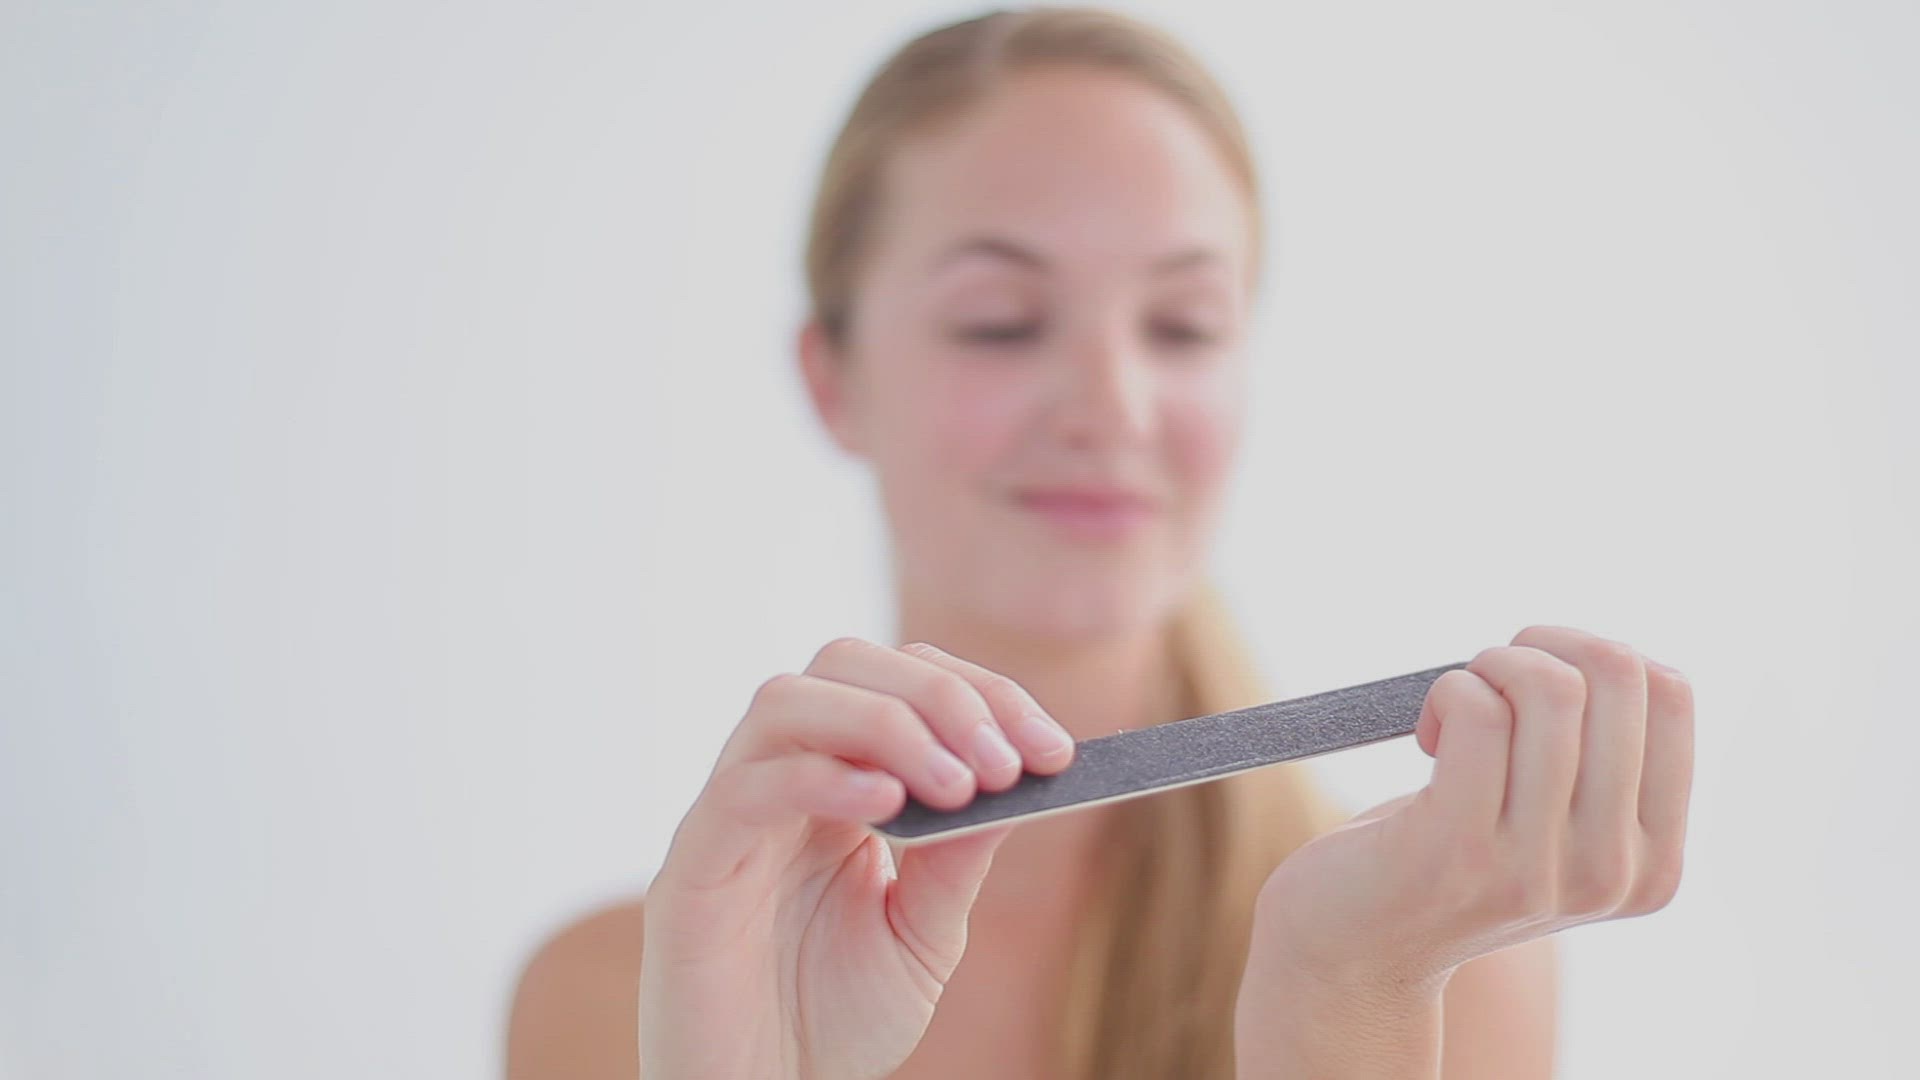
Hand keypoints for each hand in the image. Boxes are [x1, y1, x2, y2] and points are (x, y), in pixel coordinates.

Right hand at [638, 637, 1074, 1079]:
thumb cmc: (830, 1021)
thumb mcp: (923, 936)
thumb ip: (957, 859)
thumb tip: (1015, 777)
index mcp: (836, 783)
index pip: (901, 682)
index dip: (981, 696)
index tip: (1053, 751)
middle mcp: (778, 778)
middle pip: (842, 664)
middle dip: (938, 697)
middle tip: (1003, 765)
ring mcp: (729, 815)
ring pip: (786, 701)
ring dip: (886, 723)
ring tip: (956, 785)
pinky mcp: (691, 869)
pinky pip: (742, 789)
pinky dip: (817, 777)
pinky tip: (887, 804)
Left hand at [1240, 625, 1694, 1004]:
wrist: (1356, 951)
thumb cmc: (1451, 856)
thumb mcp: (1553, 822)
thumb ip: (1600, 758)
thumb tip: (1609, 656)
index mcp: (1653, 860)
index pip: (1672, 693)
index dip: (1591, 654)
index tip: (1535, 686)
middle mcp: (1611, 874)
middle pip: (1616, 674)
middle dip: (1540, 646)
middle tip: (1487, 682)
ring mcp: (1536, 870)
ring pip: (1550, 688)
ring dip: (1487, 665)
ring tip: (1454, 706)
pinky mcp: (1456, 852)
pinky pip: (1478, 712)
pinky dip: (1446, 691)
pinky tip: (1427, 734)